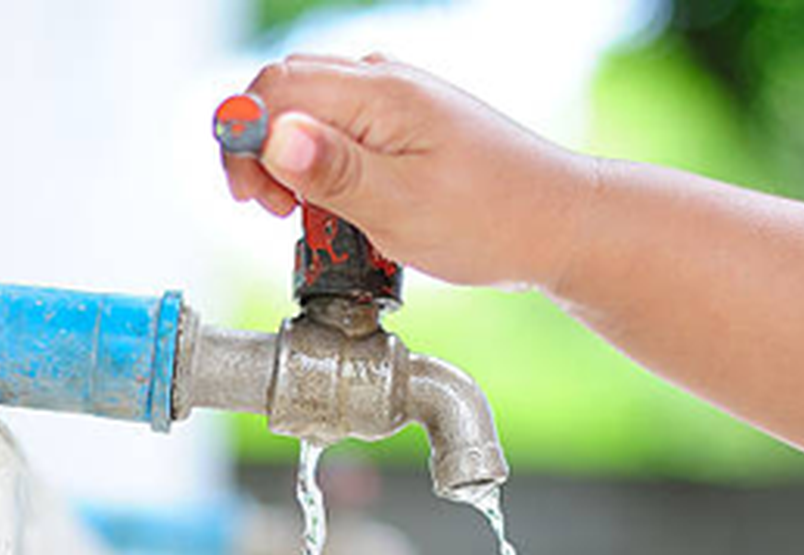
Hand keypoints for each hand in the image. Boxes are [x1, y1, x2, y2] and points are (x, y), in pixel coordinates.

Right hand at [222, 54, 593, 289]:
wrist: (559, 224)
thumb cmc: (492, 220)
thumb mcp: (401, 206)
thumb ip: (332, 172)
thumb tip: (272, 136)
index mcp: (379, 93)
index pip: (274, 89)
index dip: (245, 140)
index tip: (255, 197)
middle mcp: (384, 81)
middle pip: (284, 92)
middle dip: (261, 150)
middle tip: (277, 211)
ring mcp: (396, 101)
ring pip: (309, 112)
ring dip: (292, 161)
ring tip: (310, 214)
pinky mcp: (405, 126)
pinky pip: (340, 130)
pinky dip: (323, 166)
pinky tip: (340, 206)